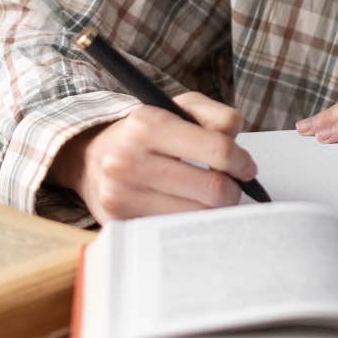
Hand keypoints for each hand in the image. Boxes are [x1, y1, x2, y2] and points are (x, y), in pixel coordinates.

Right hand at [47, 90, 257, 223]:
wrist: (90, 157)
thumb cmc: (143, 132)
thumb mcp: (177, 107)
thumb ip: (215, 115)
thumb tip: (237, 143)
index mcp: (147, 124)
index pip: (218, 150)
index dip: (242, 161)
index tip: (246, 167)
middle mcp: (129, 160)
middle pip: (212, 189)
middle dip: (233, 190)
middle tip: (232, 185)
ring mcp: (121, 195)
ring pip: (197, 215)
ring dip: (213, 209)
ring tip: (207, 196)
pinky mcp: (119, 222)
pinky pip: (174, 230)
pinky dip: (188, 222)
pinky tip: (186, 208)